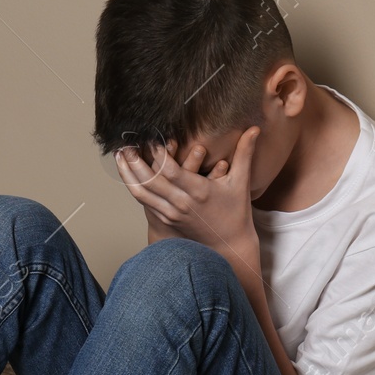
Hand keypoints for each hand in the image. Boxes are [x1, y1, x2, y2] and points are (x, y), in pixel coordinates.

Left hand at [116, 128, 261, 264]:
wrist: (229, 246)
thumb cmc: (236, 213)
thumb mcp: (241, 182)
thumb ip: (244, 154)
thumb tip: (255, 128)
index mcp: (199, 191)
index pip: (171, 171)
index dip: (157, 154)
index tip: (149, 137)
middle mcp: (181, 203)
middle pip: (150, 181)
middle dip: (135, 161)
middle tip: (125, 143)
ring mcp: (171, 213)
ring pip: (142, 193)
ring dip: (128, 174)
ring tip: (119, 156)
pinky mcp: (166, 220)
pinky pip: (144, 202)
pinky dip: (134, 186)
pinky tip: (128, 173)